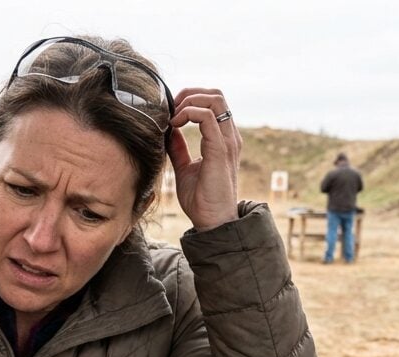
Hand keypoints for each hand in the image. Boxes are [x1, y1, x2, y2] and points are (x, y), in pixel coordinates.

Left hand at [168, 87, 242, 230]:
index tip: (170, 111)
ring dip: (189, 101)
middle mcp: (229, 137)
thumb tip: (169, 131)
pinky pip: (206, 117)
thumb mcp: (184, 168)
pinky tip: (174, 125)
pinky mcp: (220, 150)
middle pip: (216, 95)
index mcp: (223, 140)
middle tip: (171, 108)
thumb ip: (179, 148)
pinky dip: (188, 114)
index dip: (191, 99)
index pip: (213, 104)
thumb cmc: (201, 200)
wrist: (212, 222)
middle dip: (190, 93)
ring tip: (173, 116)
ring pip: (214, 100)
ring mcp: (227, 142)